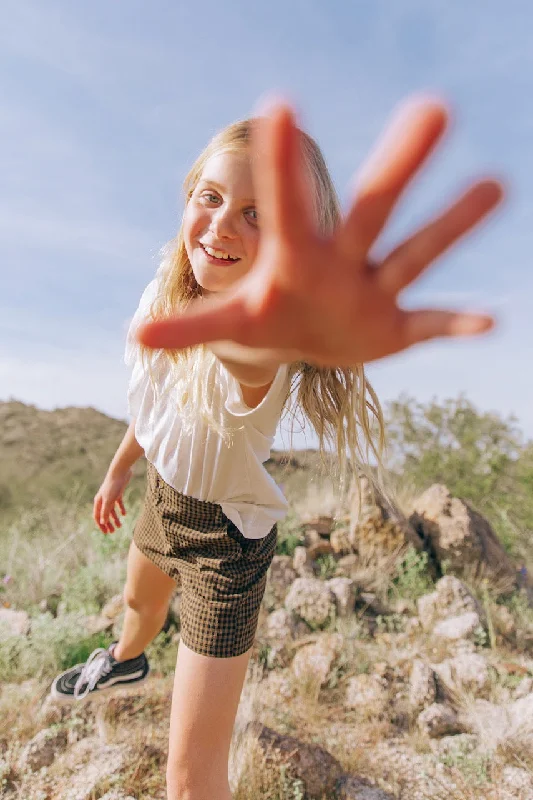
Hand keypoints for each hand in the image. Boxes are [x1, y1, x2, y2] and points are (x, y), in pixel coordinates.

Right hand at [93, 469, 131, 533]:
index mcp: (98, 502)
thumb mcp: (109, 500)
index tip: (105, 533)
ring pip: (111, 510)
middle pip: (104, 514)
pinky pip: (118, 503)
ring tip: (120, 526)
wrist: (120, 471)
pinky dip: (121, 509)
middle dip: (108, 524)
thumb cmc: (113, 486)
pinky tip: (124, 514)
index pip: (97, 516)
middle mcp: (103, 499)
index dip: (101, 525)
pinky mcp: (118, 493)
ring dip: (115, 518)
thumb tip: (102, 523)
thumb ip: (105, 511)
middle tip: (113, 532)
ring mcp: (110, 496)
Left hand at [137, 95, 504, 366]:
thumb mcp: (232, 324)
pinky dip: (456, 324)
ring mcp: (374, 290)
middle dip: (398, 166)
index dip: (282, 165)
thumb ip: (191, 329)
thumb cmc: (269, 318)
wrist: (307, 340)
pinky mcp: (396, 327)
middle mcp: (342, 261)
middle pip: (371, 210)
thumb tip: (134, 339)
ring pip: (415, 253)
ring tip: (496, 184)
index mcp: (296, 256)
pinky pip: (431, 323)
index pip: (288, 205)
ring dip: (453, 225)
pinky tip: (490, 321)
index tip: (279, 105)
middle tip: (434, 108)